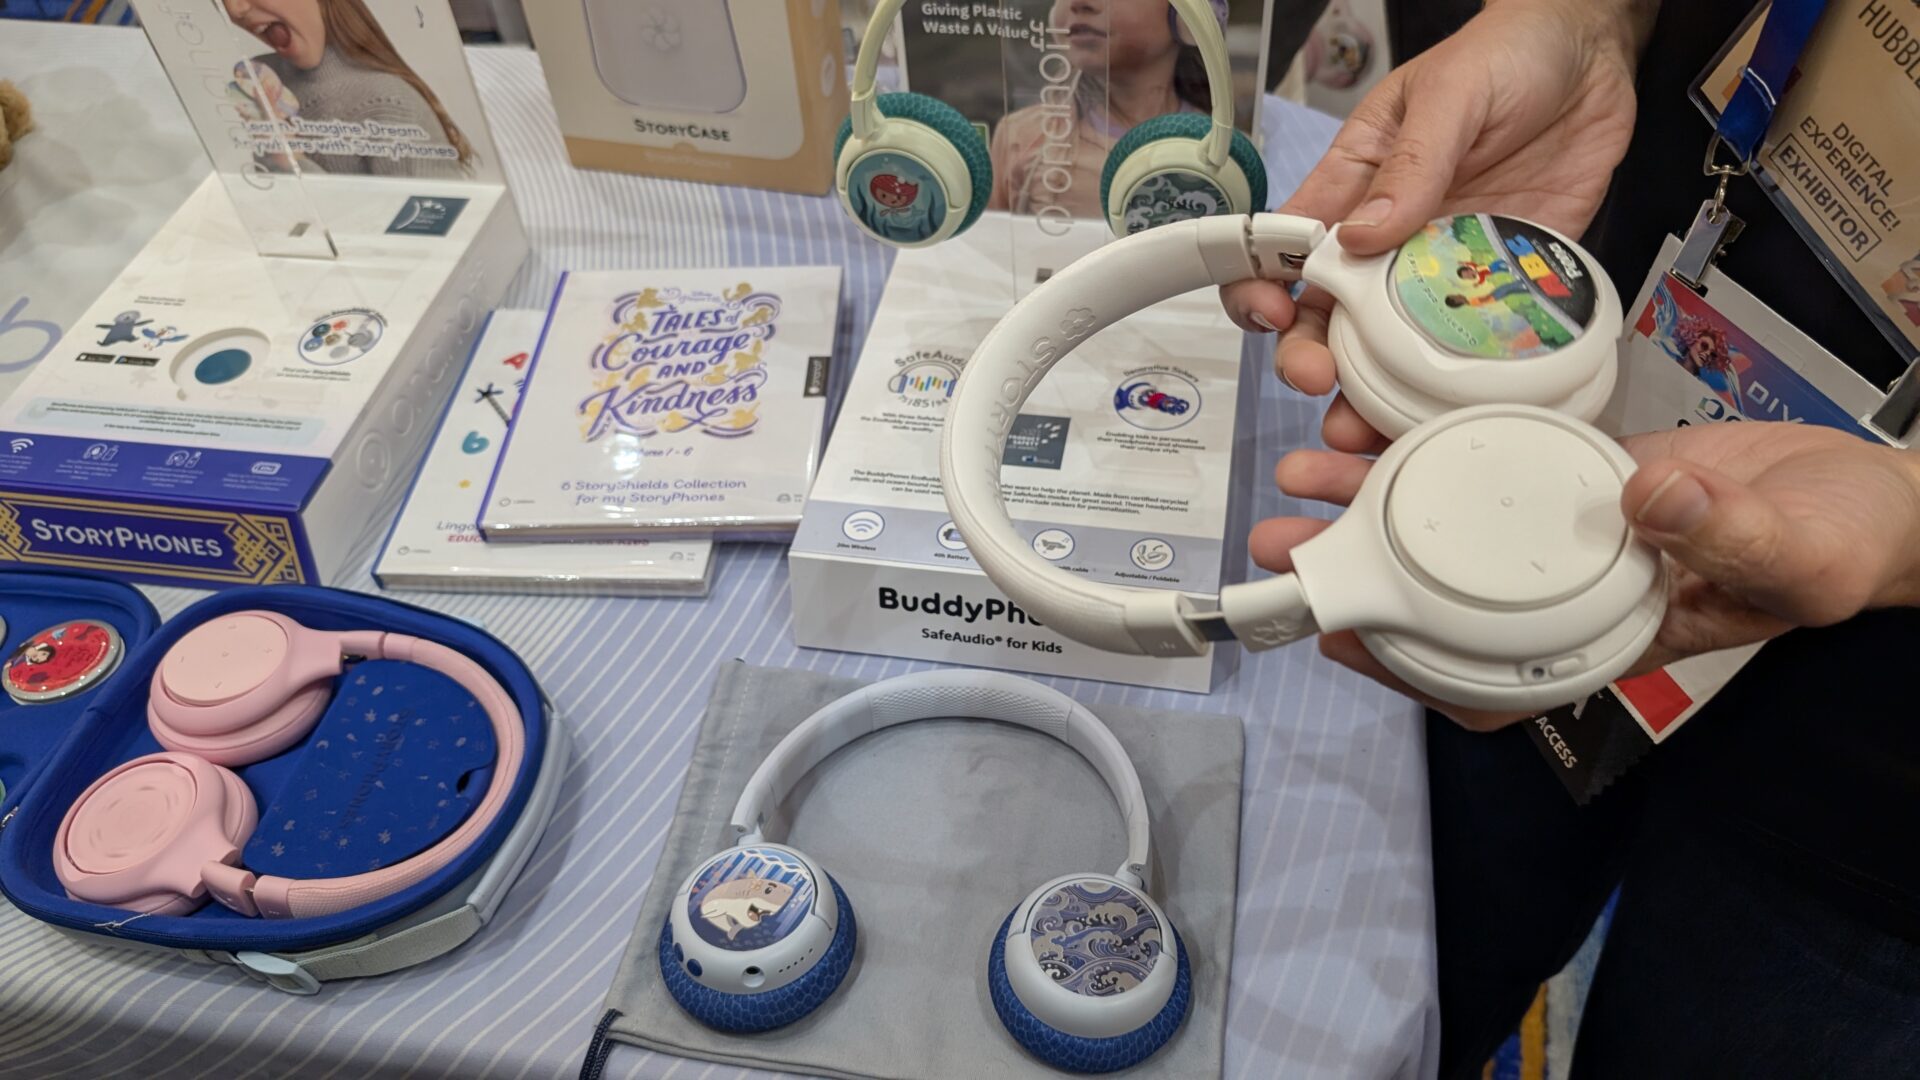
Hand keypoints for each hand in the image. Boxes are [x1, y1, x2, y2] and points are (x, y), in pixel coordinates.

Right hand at [1222, 0, 1646, 451]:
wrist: (1594, 55)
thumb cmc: (1505, 55)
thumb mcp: (1448, 96)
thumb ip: (1410, 164)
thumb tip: (1362, 235)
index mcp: (1354, 185)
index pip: (1286, 247)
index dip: (1263, 288)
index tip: (1271, 315)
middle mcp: (1390, 237)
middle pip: (1331, 314)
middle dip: (1312, 356)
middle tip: (1318, 381)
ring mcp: (1443, 266)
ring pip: (1395, 344)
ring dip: (1376, 388)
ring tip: (1369, 421)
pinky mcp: (1501, 281)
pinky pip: (1474, 339)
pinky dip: (1459, 378)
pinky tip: (1451, 404)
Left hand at [1258, 422, 1919, 729]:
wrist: (1868, 496)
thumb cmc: (1841, 548)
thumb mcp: (1797, 554)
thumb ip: (1726, 535)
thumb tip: (1648, 499)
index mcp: (1605, 637)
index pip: (1484, 679)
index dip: (1402, 668)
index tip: (1338, 634)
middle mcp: (1566, 592)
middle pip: (1437, 597)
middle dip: (1356, 572)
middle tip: (1288, 542)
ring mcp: (1564, 531)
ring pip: (1448, 523)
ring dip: (1375, 497)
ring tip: (1312, 466)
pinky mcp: (1578, 472)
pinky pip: (1493, 457)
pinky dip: (1439, 439)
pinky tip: (1389, 415)